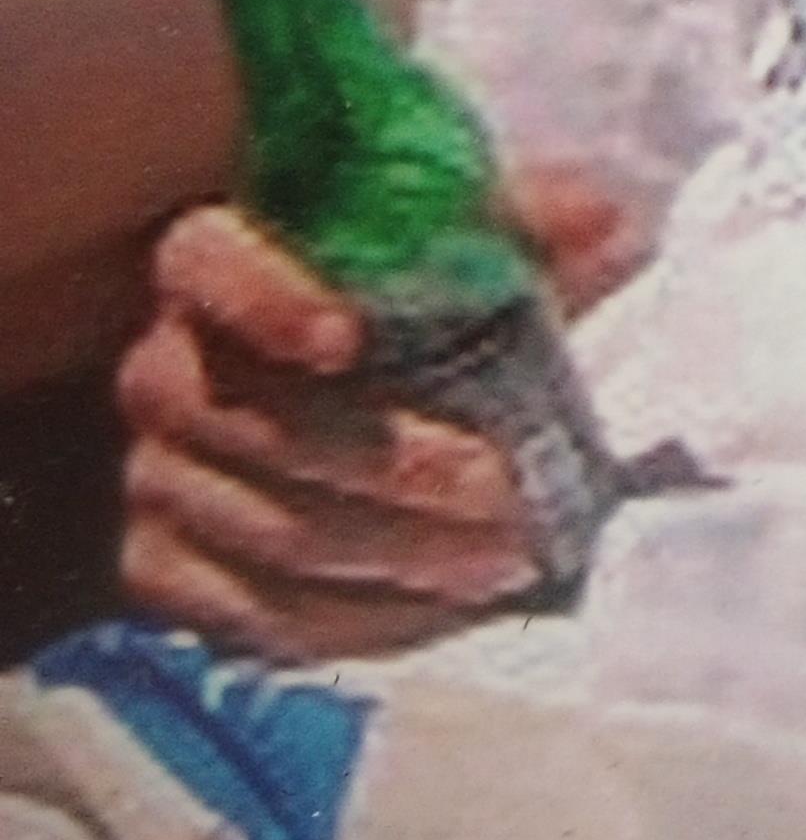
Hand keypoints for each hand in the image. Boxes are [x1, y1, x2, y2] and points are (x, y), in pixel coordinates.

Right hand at [116, 163, 637, 661]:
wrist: (372, 403)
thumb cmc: (419, 306)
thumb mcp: (474, 250)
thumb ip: (532, 228)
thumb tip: (611, 221)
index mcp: (219, 261)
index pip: (211, 263)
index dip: (268, 299)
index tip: (347, 335)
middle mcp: (167, 368)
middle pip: (256, 424)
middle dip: (396, 466)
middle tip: (510, 490)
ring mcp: (159, 477)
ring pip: (268, 529)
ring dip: (399, 552)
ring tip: (510, 555)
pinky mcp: (171, 570)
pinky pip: (256, 615)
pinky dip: (364, 618)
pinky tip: (451, 605)